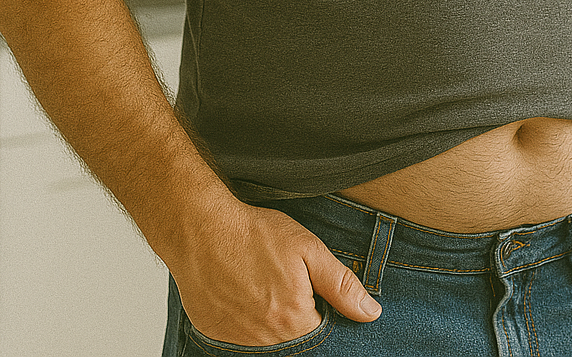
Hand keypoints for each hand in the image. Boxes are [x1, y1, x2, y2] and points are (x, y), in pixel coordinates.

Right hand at [168, 198, 381, 345]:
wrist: (201, 229)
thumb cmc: (255, 235)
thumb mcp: (308, 249)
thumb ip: (340, 284)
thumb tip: (371, 313)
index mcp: (294, 321)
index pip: (322, 332)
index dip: (321, 309)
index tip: (312, 290)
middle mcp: (266, 340)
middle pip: (294, 339)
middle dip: (296, 314)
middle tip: (281, 280)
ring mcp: (237, 341)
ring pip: (268, 340)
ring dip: (271, 318)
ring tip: (262, 282)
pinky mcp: (214, 335)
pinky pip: (241, 338)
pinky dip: (246, 319)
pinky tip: (242, 290)